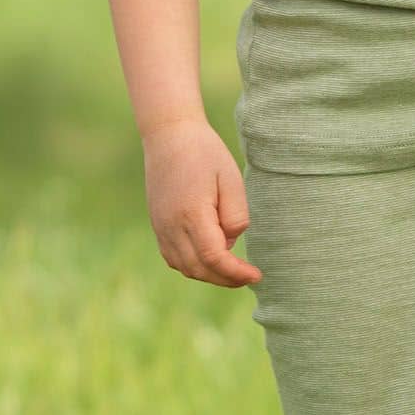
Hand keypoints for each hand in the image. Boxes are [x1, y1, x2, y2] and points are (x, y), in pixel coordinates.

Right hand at [142, 118, 262, 286]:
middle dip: (225, 279)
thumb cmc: (205, 153)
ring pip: (184, 267)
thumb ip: (235, 216)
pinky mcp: (158, 224)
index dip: (236, 273)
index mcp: (192, 214)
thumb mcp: (230, 179)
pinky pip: (173, 257)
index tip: (257, 275)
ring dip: (209, 275)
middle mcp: (171, 226)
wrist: (169, 135)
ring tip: (232, 271)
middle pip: (198, 269)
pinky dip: (193, 266)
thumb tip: (230, 243)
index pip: (214, 258)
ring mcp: (161, 227)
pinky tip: (210, 260)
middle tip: (248, 277)